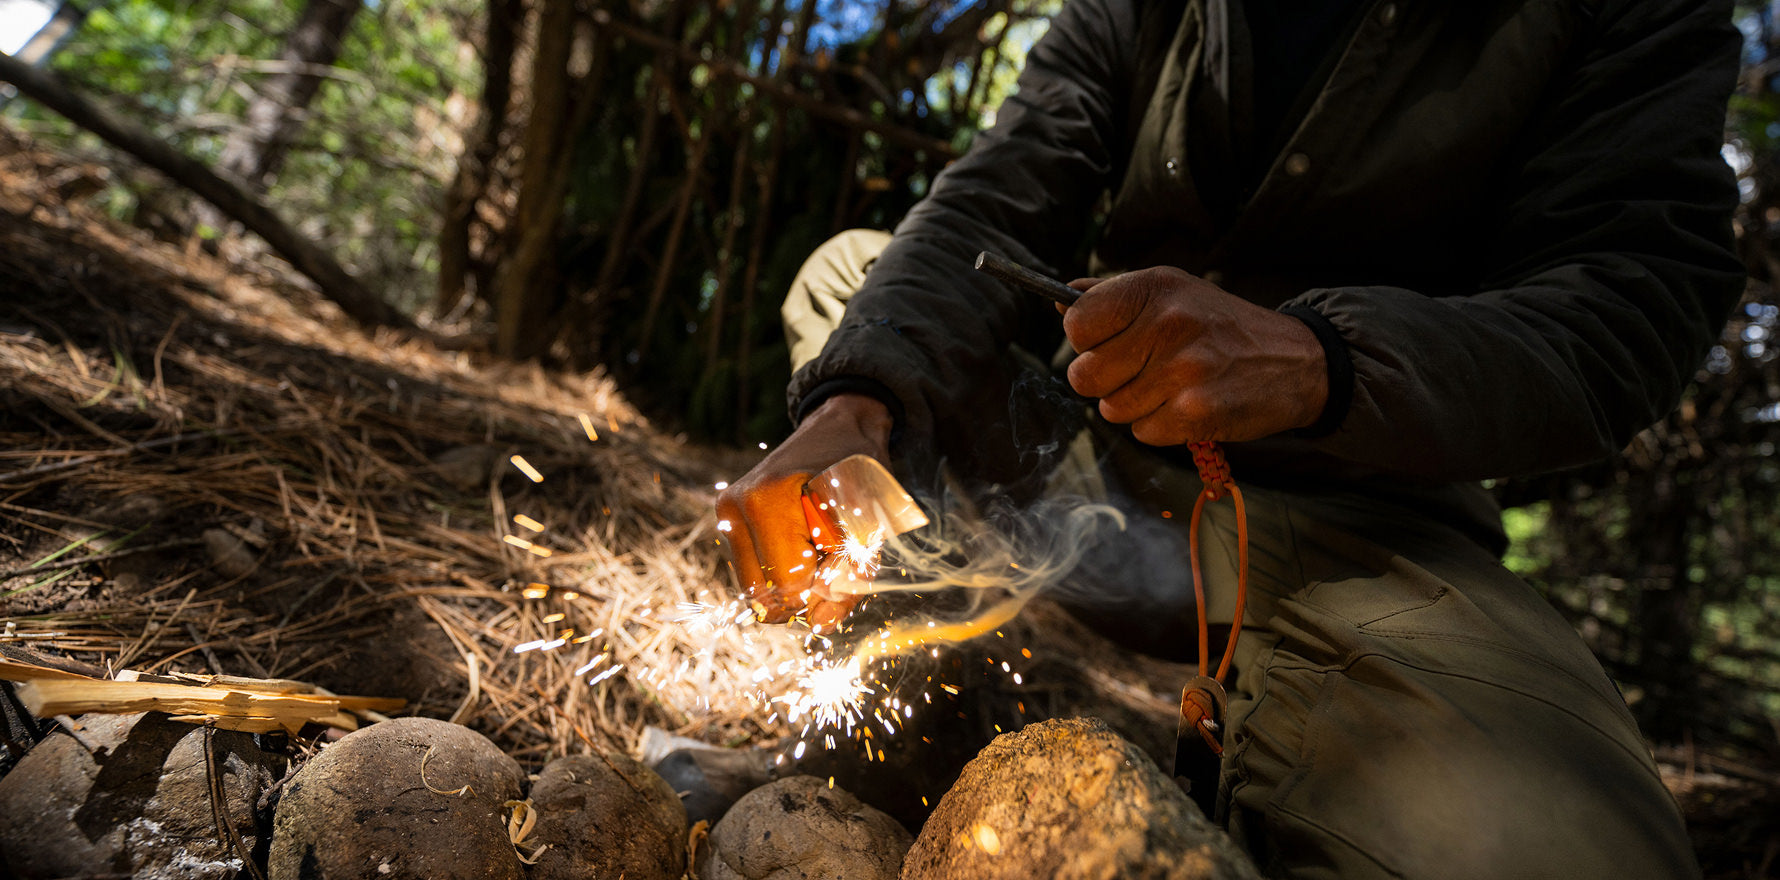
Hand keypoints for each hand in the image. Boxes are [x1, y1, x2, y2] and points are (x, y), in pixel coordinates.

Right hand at [715, 393, 893, 631]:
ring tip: (817, 545)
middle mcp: (737, 505)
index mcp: (770, 500)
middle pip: (764, 595)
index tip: (847, 560)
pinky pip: (751, 572)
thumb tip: (820, 627)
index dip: (825, 590)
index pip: (789, 585)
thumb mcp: (870, 525)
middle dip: (805, 592)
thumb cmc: (861, 472)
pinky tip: (799, 541)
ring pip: (755, 589)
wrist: (839, 427)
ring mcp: (726, 511)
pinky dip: (780, 570)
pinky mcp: (727, 517)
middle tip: (833, 555)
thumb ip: (849, 579)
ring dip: (792, 583)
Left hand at [1060, 267, 1327, 445]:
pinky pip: (1144, 432)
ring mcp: (1183, 369)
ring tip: (1172, 386)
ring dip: (1135, 405)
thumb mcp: (1174, 291)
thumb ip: (1115, 295)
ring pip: (1112, 408)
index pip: (1077, 322)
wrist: (1297, 361)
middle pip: (1085, 375)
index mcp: (1155, 288)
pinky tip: (1188, 405)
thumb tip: (1060, 300)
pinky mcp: (1197, 412)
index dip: (1087, 340)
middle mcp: (1168, 323)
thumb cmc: (1221, 325)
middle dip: (1105, 381)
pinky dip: (1160, 426)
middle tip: (1141, 371)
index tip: (1108, 342)